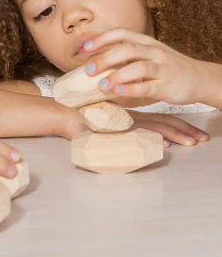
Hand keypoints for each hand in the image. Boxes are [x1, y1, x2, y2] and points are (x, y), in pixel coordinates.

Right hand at [58, 97, 208, 146]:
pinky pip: (139, 133)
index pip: (159, 121)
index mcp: (130, 118)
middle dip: (184, 131)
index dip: (178, 128)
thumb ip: (116, 134)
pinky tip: (164, 143)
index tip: (194, 135)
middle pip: (162, 124)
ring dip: (175, 135)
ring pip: (155, 128)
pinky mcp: (115, 127)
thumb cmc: (79, 120)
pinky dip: (153, 138)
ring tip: (191, 142)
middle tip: (200, 139)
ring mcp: (124, 124)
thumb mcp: (102, 127)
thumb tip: (137, 146)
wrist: (62, 116)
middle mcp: (131, 120)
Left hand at [81, 28, 202, 104]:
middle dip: (105, 58)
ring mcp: (161, 68)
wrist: (197, 77)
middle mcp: (152, 51)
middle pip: (126, 49)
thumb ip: (122, 51)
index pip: (120, 33)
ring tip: (101, 84)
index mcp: (145, 41)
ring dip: (117, 75)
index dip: (101, 39)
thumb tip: (89, 48)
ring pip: (138, 67)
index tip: (83, 48)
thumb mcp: (146, 52)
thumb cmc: (164, 65)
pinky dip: (132, 88)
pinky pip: (148, 86)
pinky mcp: (167, 85)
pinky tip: (118, 91)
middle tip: (88, 70)